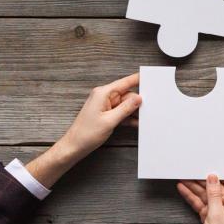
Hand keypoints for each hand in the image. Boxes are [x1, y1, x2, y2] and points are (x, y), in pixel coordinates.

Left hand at [23, 73, 141, 186]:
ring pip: (125, 104)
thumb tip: (138, 98)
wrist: (74, 146)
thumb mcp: (110, 120)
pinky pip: (120, 112)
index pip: (124, 82)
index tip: (149, 77)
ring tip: (143, 119)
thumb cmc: (87, 133)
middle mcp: (103, 96)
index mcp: (103, 93)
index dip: (137, 79)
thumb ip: (126, 108)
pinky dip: (127, 117)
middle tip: (149, 109)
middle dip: (137, 101)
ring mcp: (104, 105)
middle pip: (126, 94)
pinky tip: (135, 123)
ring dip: (133, 111)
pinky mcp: (105, 113)